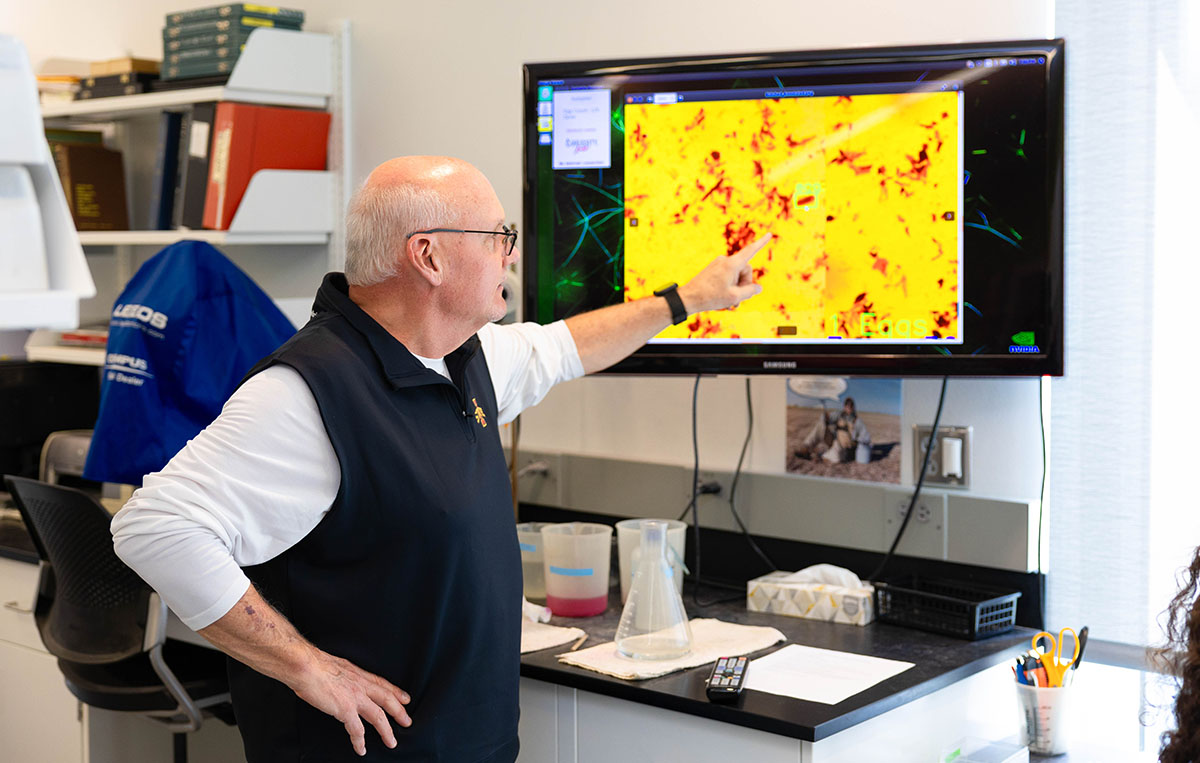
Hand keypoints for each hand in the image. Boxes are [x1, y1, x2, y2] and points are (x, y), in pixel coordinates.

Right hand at [288, 647, 411, 756]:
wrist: (306, 667)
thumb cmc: (314, 664)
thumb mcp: (337, 665)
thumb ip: (343, 675)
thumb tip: (341, 680)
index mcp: (358, 674)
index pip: (382, 684)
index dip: (396, 692)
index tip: (405, 699)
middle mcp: (361, 685)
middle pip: (387, 700)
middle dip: (399, 712)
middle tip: (407, 722)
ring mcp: (355, 698)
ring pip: (378, 717)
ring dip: (386, 731)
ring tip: (391, 742)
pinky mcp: (345, 710)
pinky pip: (357, 730)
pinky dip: (360, 742)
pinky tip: (361, 749)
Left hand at [677, 233, 770, 314]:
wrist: (688, 298)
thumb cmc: (710, 297)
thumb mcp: (734, 297)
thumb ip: (750, 291)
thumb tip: (758, 287)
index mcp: (731, 264)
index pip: (750, 251)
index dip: (762, 243)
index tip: (769, 234)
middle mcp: (725, 261)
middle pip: (745, 270)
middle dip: (744, 284)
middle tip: (737, 300)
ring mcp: (718, 264)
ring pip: (736, 275)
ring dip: (736, 288)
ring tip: (730, 302)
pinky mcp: (714, 269)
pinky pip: (728, 276)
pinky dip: (729, 286)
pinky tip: (724, 298)